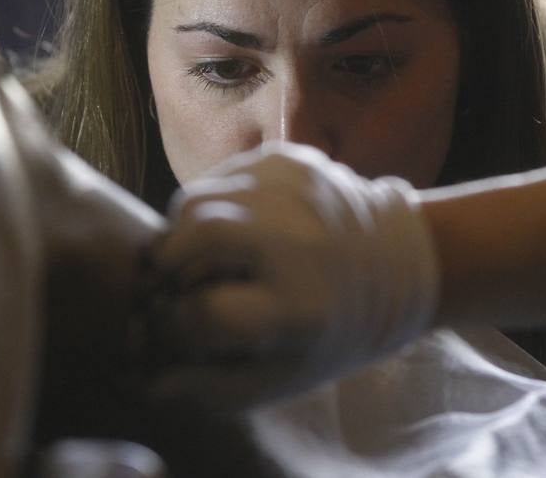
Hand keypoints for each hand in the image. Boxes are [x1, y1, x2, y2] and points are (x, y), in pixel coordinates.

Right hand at [149, 142, 438, 407]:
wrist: (399, 265)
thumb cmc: (329, 332)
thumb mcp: (280, 377)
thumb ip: (210, 385)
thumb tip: (146, 381)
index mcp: (300, 308)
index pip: (203, 311)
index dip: (181, 324)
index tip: (186, 327)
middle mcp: (301, 240)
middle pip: (197, 230)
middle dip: (169, 258)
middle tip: (172, 277)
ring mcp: (297, 190)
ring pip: (198, 196)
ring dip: (184, 228)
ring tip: (204, 253)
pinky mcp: (292, 159)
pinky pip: (222, 175)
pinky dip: (215, 202)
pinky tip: (237, 226)